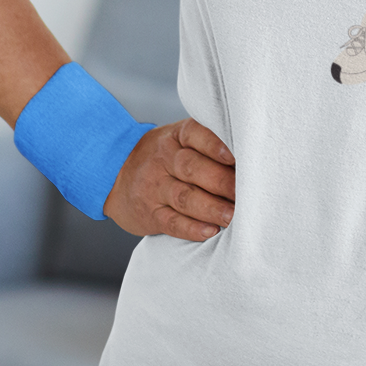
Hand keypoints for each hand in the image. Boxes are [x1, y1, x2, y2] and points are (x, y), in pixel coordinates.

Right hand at [103, 118, 235, 239]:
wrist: (114, 175)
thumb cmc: (163, 157)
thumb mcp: (178, 139)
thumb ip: (208, 143)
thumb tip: (250, 158)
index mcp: (176, 137)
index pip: (195, 134)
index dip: (215, 145)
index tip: (235, 157)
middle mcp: (163, 159)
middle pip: (193, 169)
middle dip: (223, 182)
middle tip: (248, 194)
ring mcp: (154, 187)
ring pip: (185, 197)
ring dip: (212, 208)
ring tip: (234, 216)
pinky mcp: (149, 214)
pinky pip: (172, 222)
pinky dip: (192, 228)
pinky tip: (211, 231)